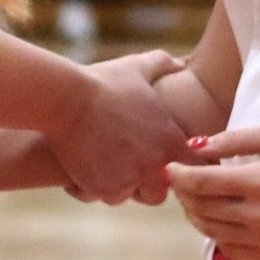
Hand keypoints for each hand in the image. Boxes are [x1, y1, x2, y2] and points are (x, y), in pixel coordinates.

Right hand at [47, 51, 189, 203]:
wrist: (66, 98)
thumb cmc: (102, 81)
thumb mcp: (136, 67)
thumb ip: (162, 64)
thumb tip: (179, 63)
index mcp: (170, 141)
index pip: (192, 168)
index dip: (177, 167)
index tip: (160, 159)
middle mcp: (155, 165)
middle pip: (158, 193)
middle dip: (142, 184)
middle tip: (121, 164)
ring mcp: (130, 179)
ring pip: (125, 196)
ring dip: (112, 184)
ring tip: (96, 161)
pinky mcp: (103, 188)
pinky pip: (97, 196)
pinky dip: (87, 185)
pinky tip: (78, 165)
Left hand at [165, 125, 259, 259]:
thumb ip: (236, 140)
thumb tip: (198, 146)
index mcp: (259, 183)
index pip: (202, 184)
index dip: (179, 176)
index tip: (169, 168)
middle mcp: (258, 216)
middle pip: (202, 209)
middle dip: (184, 194)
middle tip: (181, 181)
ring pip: (211, 231)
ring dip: (195, 215)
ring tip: (194, 198)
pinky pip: (231, 250)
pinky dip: (215, 235)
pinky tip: (216, 220)